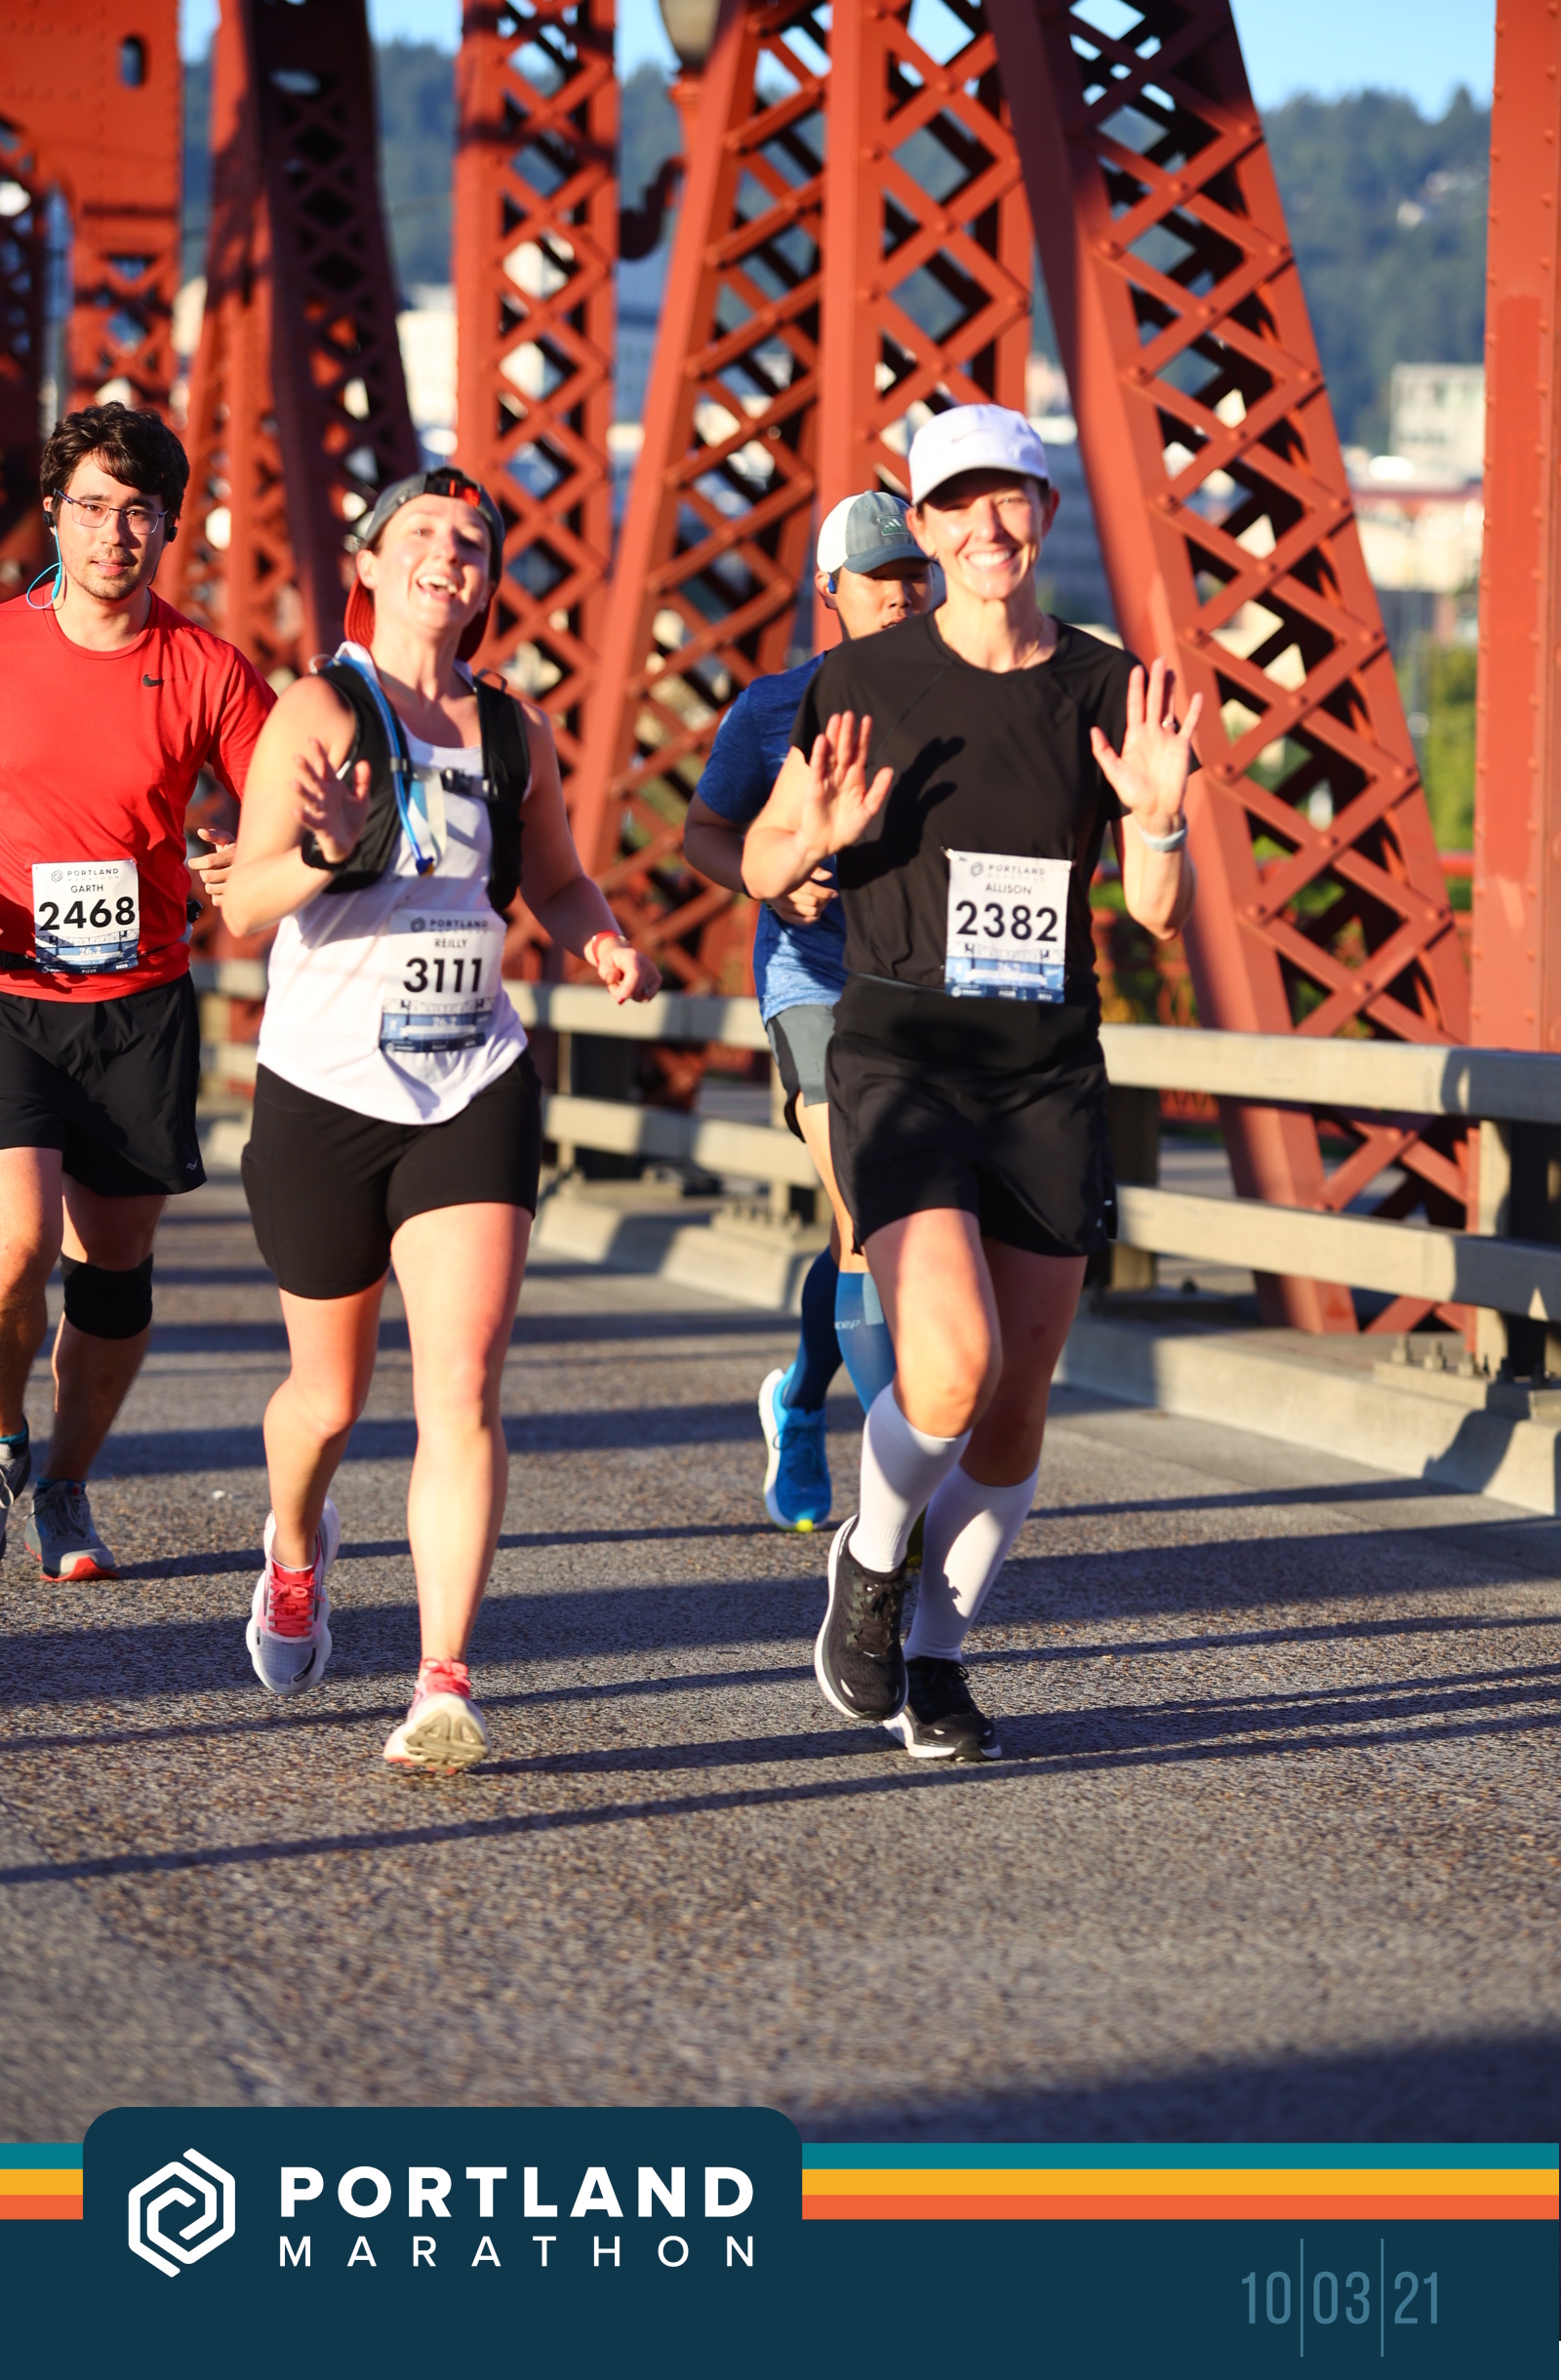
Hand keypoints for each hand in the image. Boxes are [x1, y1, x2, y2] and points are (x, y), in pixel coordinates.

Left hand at [188, 827, 235, 908]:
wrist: (256, 868)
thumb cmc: (235, 852)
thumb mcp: (226, 840)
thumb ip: (213, 835)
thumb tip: (200, 831)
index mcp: (234, 856)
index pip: (209, 862)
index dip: (196, 862)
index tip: (192, 862)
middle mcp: (238, 872)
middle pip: (207, 877)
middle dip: (203, 873)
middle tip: (207, 870)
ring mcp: (238, 887)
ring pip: (210, 889)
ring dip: (209, 884)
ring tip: (217, 879)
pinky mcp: (237, 899)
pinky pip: (215, 900)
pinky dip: (215, 895)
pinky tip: (222, 888)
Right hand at [292, 736, 370, 864]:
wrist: (349, 844)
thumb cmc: (351, 819)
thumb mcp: (362, 799)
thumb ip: (362, 781)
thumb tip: (364, 762)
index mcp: (334, 787)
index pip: (326, 767)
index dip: (319, 754)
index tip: (312, 740)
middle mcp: (325, 796)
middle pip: (315, 780)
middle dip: (307, 769)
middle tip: (297, 757)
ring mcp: (321, 810)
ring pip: (310, 799)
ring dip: (302, 791)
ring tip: (293, 783)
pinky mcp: (320, 826)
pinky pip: (311, 820)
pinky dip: (303, 816)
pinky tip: (295, 811)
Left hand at [586, 930, 661, 1004]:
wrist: (622, 956)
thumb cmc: (612, 962)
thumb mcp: (604, 965)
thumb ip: (607, 972)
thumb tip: (612, 979)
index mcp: (632, 957)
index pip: (635, 974)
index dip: (629, 988)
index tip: (620, 1000)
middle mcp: (646, 963)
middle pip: (637, 988)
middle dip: (620, 993)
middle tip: (611, 987)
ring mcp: (654, 971)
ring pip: (640, 995)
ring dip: (627, 994)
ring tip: (621, 984)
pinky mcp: (657, 979)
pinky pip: (646, 997)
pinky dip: (636, 996)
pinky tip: (630, 987)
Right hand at [768, 867, 836, 926]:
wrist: (763, 882)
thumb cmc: (786, 873)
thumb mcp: (799, 867)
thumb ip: (814, 870)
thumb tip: (829, 876)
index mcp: (790, 882)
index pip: (812, 890)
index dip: (826, 892)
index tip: (834, 893)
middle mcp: (786, 896)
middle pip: (812, 902)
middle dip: (824, 900)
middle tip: (829, 897)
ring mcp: (784, 907)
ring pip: (810, 912)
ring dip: (820, 909)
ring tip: (823, 904)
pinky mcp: (784, 915)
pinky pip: (802, 921)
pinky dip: (813, 919)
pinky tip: (817, 914)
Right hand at [799, 710, 893, 856]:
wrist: (826, 843)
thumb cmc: (847, 828)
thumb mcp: (868, 810)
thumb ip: (878, 791)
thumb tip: (889, 769)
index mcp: (855, 778)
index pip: (859, 752)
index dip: (863, 737)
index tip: (867, 719)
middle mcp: (841, 775)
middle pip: (845, 749)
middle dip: (848, 732)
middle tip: (850, 713)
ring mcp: (827, 779)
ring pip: (831, 753)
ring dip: (833, 737)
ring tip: (836, 718)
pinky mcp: (814, 787)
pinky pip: (817, 768)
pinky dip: (819, 754)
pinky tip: (822, 740)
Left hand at [1089, 658, 1201, 840]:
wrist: (1155, 811)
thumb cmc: (1132, 794)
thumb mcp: (1114, 773)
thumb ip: (1104, 752)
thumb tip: (1093, 730)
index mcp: (1134, 736)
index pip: (1135, 706)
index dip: (1136, 688)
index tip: (1136, 669)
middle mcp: (1151, 733)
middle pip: (1153, 701)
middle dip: (1155, 680)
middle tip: (1158, 659)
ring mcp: (1167, 739)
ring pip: (1169, 708)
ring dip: (1171, 690)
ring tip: (1172, 670)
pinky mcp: (1182, 748)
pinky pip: (1189, 726)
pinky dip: (1194, 712)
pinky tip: (1197, 696)